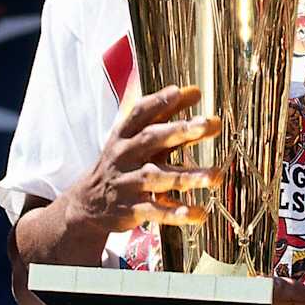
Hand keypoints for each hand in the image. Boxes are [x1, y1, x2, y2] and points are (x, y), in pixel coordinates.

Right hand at [66, 86, 221, 233]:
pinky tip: (200, 213)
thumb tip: (195, 90)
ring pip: (158, 178)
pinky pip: (157, 211)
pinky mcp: (132, 210)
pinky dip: (178, 214)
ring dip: (188, 176)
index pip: (139, 113)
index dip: (158, 102)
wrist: (88, 202)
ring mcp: (127, 183)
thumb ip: (165, 115)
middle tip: (205, 124)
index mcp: (124, 135)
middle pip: (151, 140)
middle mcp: (124, 156)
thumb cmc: (124, 162)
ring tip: (217, 176)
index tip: (178, 92)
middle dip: (178, 131)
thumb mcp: (137, 138)